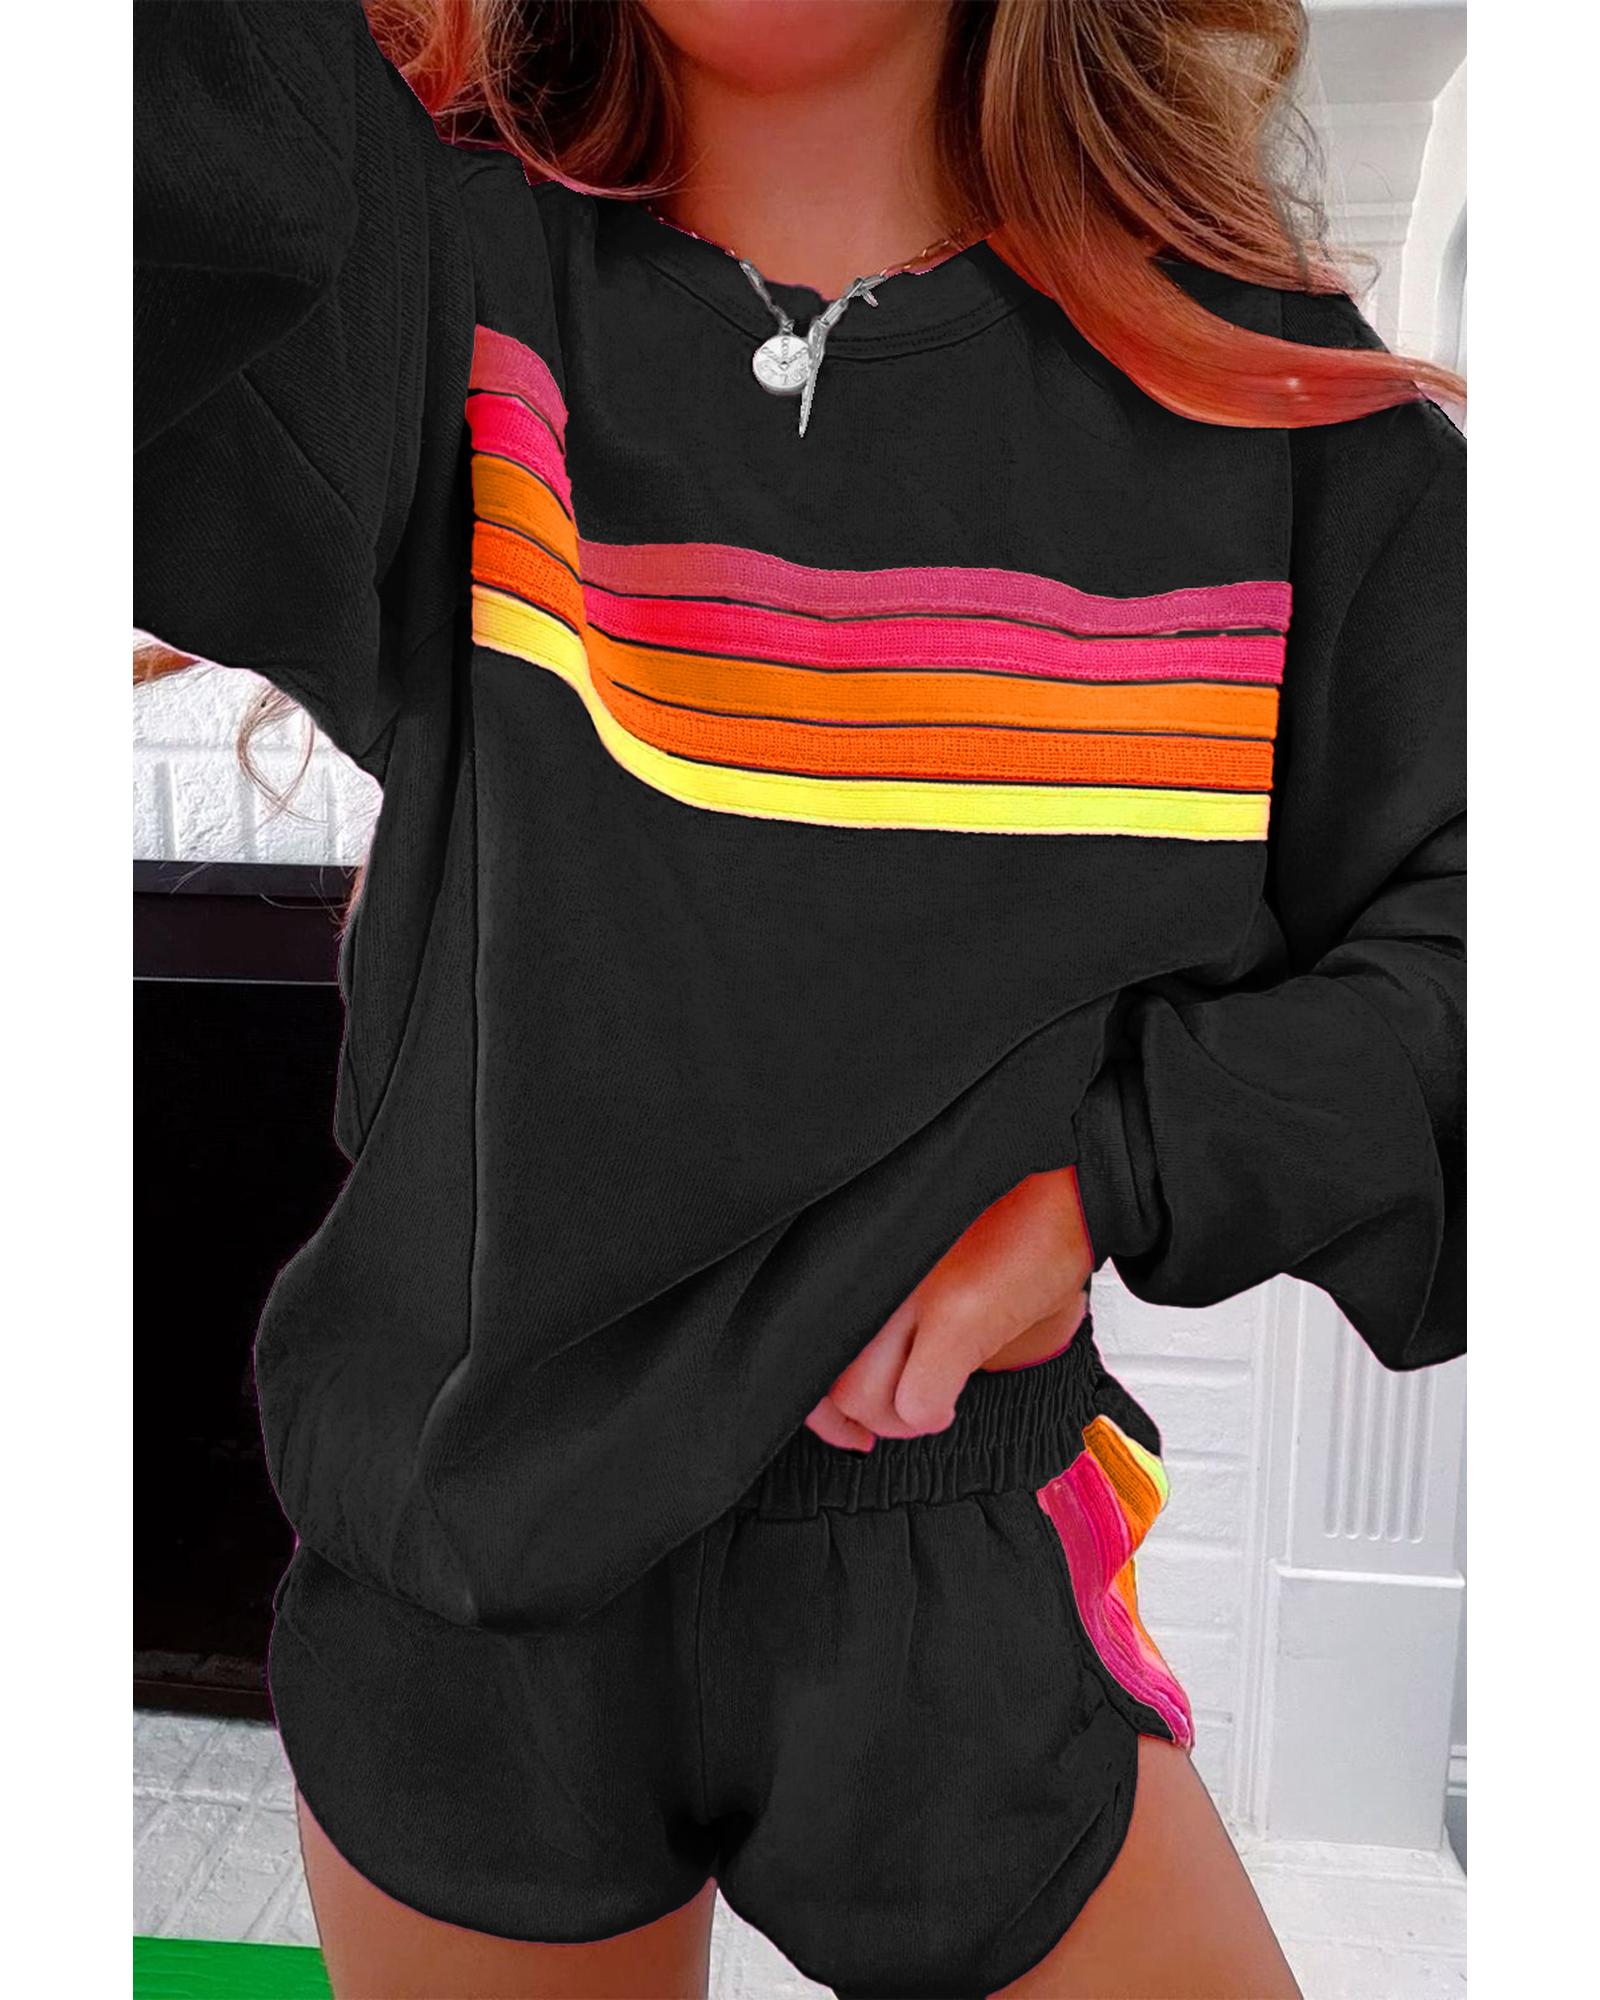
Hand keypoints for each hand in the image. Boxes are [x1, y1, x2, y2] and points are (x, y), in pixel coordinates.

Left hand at [804, 1167, 1093, 1450]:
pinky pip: (919, 1399)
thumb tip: (863, 1351)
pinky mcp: (959, 1312)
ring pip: (861, 1395)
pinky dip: (931, 1411)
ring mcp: (911, 1288)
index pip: (799, 1334)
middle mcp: (873, 1266)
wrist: (1069, 1176)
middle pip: (826, 1372)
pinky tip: (946, 1399)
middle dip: (856, 1415)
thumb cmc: (1002, 1198)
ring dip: (897, 1417)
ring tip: (925, 1404)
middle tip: (885, 1414)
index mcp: (854, 1247)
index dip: (815, 1391)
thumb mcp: (919, 1236)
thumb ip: (882, 1285)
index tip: (834, 1413)